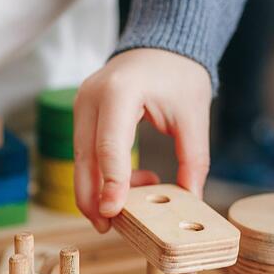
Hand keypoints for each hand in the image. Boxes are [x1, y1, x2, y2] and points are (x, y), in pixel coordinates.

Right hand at [73, 48, 212, 231]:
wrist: (159, 46)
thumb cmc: (178, 74)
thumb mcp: (194, 116)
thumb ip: (193, 159)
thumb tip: (191, 200)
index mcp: (119, 92)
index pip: (109, 146)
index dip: (110, 183)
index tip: (113, 213)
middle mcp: (91, 97)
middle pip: (83, 157)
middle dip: (92, 197)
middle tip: (107, 227)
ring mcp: (81, 103)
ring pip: (79, 159)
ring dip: (99, 187)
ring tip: (136, 199)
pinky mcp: (81, 113)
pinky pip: (84, 151)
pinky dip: (102, 173)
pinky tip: (134, 179)